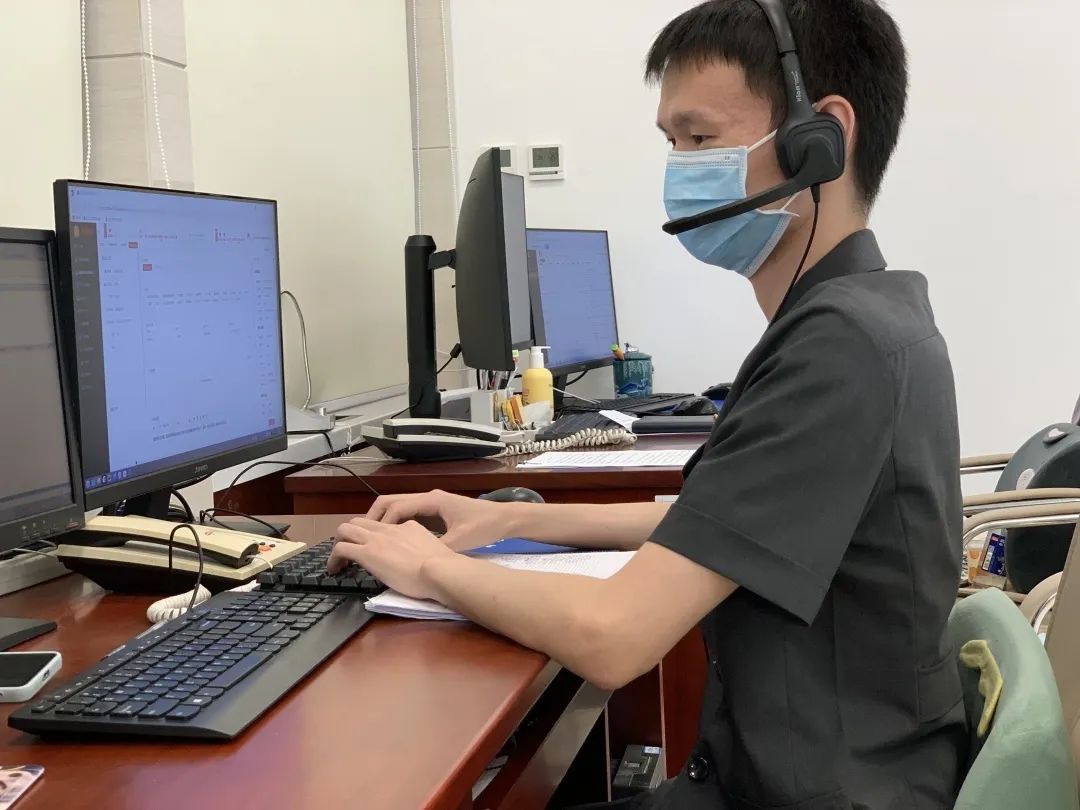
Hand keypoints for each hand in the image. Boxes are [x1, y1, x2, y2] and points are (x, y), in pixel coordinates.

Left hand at [329, 518, 453, 600]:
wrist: (440, 570)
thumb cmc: (444, 568)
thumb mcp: (434, 551)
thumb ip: (424, 550)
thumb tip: (423, 560)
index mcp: (408, 527)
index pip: (384, 526)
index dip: (374, 536)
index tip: (373, 549)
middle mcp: (389, 529)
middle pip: (360, 521)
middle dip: (350, 534)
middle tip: (349, 551)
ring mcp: (376, 540)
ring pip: (346, 529)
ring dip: (338, 542)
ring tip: (338, 559)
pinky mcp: (367, 554)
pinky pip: (341, 549)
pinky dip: (334, 558)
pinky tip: (335, 570)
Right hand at [365, 489, 518, 551]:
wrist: (506, 518)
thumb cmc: (484, 526)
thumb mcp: (460, 541)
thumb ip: (438, 548)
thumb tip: (416, 561)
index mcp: (432, 501)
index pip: (397, 506)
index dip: (380, 521)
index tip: (368, 536)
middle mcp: (430, 497)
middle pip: (393, 501)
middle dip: (375, 516)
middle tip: (361, 534)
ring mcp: (433, 502)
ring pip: (400, 506)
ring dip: (385, 519)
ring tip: (371, 537)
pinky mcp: (438, 510)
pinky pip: (410, 512)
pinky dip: (397, 521)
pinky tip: (394, 538)